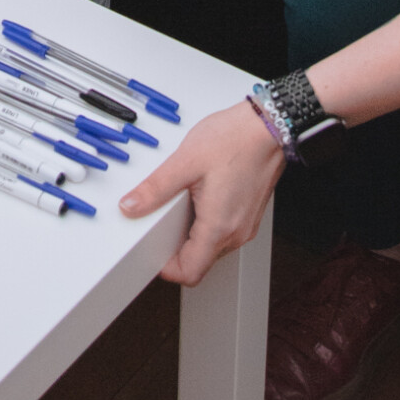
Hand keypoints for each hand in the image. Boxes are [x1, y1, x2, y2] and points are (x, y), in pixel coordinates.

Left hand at [118, 99, 284, 283]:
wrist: (268, 126)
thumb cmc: (235, 139)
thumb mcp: (185, 162)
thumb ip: (155, 188)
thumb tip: (131, 206)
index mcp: (219, 227)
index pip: (190, 272)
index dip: (167, 268)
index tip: (152, 253)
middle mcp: (236, 232)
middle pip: (201, 261)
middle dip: (177, 249)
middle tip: (160, 223)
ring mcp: (246, 225)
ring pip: (212, 248)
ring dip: (193, 236)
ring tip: (181, 204)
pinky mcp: (249, 214)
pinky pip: (224, 232)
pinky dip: (207, 225)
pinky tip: (200, 197)